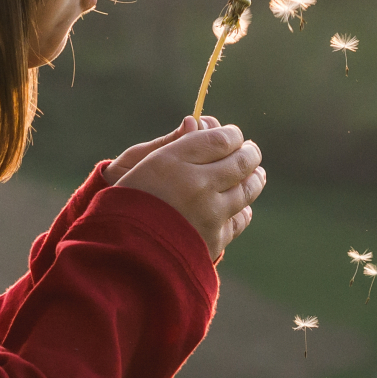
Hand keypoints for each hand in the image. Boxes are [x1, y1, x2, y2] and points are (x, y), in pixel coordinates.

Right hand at [114, 117, 264, 261]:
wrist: (120, 253)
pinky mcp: (214, 239)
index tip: (233, 135)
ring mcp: (209, 214)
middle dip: (249, 153)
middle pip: (240, 162)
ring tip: (256, 174)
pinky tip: (242, 206)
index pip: (219, 139)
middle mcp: (196, 185)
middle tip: (251, 151)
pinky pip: (240, 218)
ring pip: (247, 190)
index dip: (231, 135)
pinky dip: (243, 209)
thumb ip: (172, 143)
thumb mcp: (138, 164)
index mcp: (173, 161)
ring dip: (254, 179)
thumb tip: (196, 123)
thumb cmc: (124, 202)